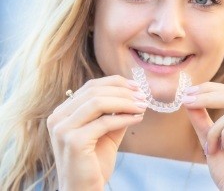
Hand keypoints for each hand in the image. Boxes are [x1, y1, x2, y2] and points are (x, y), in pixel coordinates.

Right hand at [47, 75, 146, 190]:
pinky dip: (124, 117)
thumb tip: (134, 94)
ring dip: (125, 102)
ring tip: (142, 106)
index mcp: (63, 112)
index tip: (136, 86)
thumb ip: (115, 112)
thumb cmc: (94, 162)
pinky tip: (138, 118)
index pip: (91, 86)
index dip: (115, 82)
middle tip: (143, 96)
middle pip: (94, 91)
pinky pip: (104, 122)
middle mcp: (58, 117)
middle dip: (123, 91)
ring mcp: (63, 129)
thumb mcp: (106, 131)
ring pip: (98, 102)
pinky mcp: (73, 141)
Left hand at [182, 82, 223, 190]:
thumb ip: (200, 117)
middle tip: (186, 101)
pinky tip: (223, 148)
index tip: (187, 92)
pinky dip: (223, 135)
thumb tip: (188, 97)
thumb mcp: (208, 136)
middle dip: (205, 96)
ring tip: (211, 147)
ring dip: (214, 130)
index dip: (209, 88)